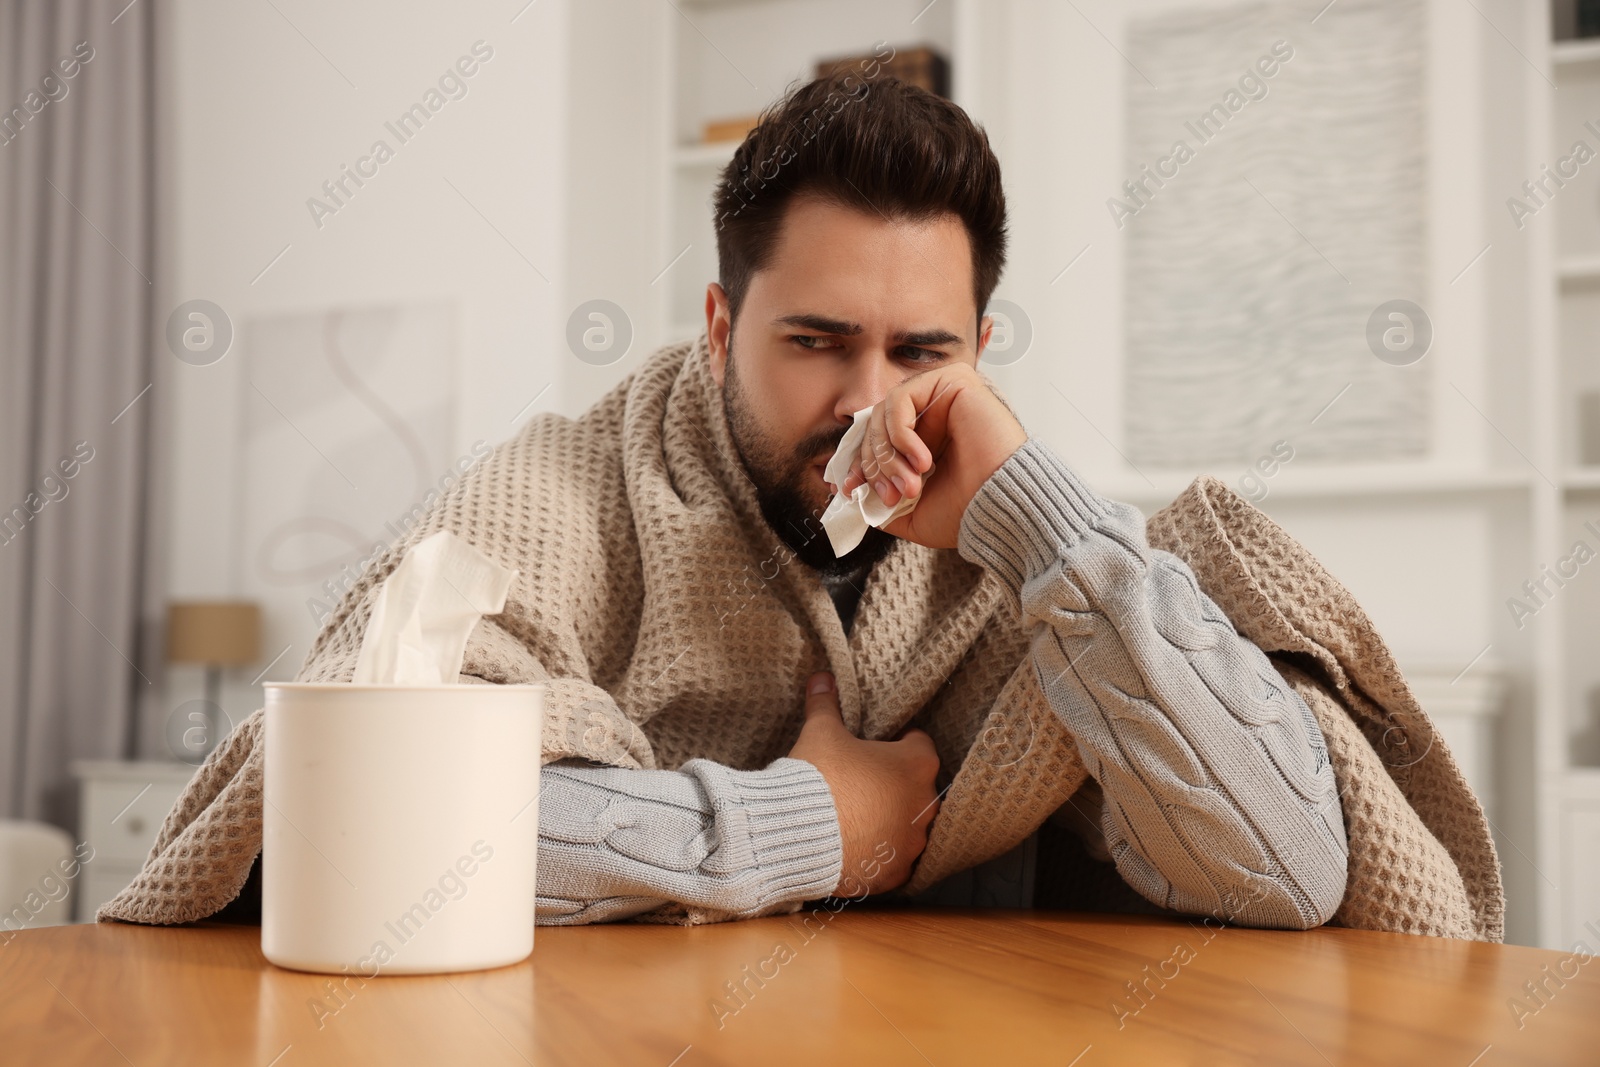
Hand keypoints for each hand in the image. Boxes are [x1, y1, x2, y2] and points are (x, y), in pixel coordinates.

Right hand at [786, 672, 939, 896]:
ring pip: (909, 826)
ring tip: (859, 814)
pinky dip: (881, 853)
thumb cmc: (818, 775)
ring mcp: (911, 842)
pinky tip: (858, 845)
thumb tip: (822, 677)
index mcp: (915, 764)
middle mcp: (924, 805)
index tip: (878, 746)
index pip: (920, 745)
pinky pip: (895, 860)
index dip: (899, 742)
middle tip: (865, 780)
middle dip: (896, 783)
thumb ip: (826, 704)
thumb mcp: (820, 732)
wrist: (797, 832)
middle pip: (917, 787)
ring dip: (891, 819)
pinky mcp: (895, 872)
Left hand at [833, 362, 1027, 548]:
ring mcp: (942, 395)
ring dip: (888, 455)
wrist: (1003, 507)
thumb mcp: (910, 514)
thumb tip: (847, 490)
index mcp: (925, 441)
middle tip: (891, 497)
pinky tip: (922, 461)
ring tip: (911, 485)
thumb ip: (879, 501)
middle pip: (875, 427)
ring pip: (883, 413)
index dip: (858, 464)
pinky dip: (900, 434)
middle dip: (874, 467)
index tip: (848, 489)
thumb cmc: (967, 511)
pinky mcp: (952, 381)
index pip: (876, 440)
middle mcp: (933, 414)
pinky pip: (900, 400)